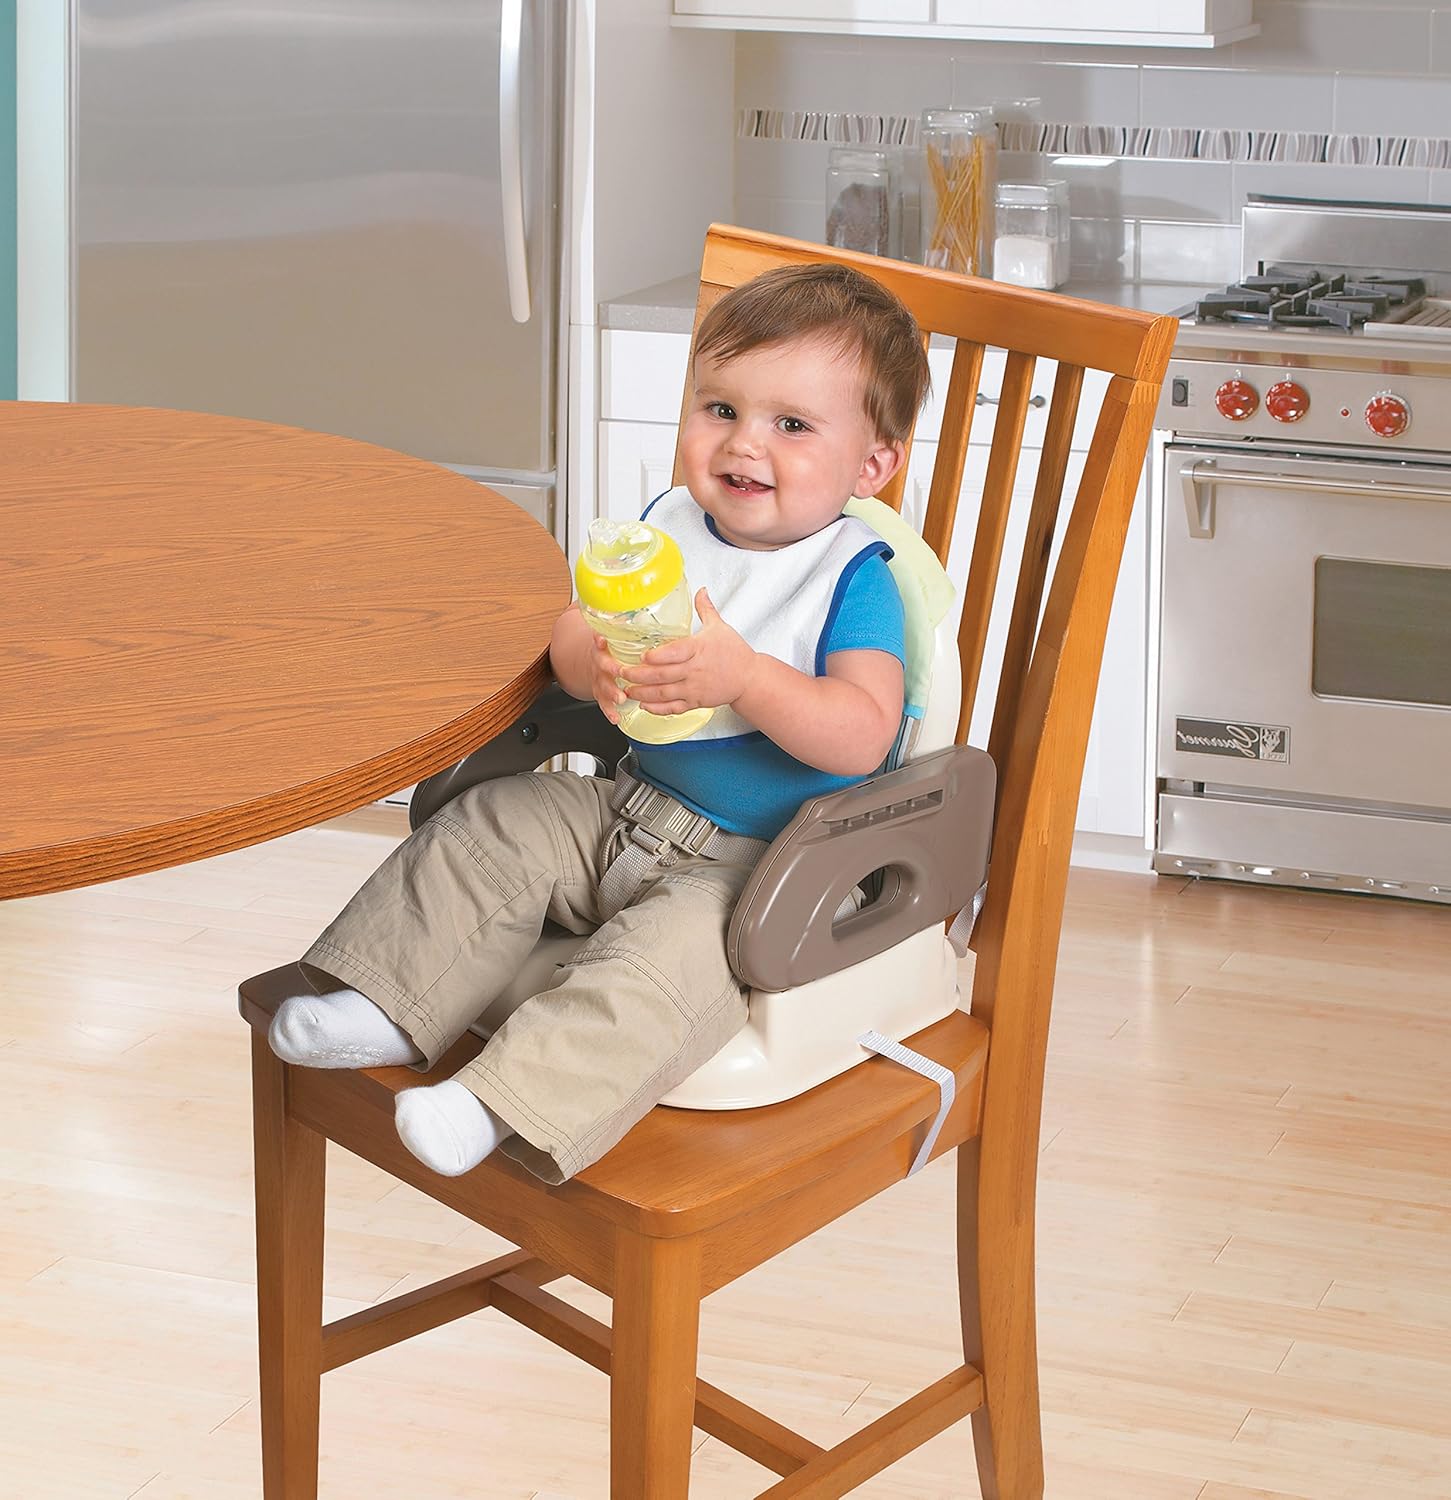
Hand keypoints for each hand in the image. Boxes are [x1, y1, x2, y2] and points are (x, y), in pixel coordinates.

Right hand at [587, 632, 627, 724]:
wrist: (590, 664)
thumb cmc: (609, 650)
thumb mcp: (613, 635)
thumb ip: (622, 625)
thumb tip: (648, 608)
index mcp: (602, 647)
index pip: (598, 640)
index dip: (599, 639)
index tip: (602, 639)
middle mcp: (599, 663)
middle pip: (603, 665)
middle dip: (611, 669)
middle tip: (621, 672)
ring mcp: (599, 680)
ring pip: (603, 686)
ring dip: (611, 693)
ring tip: (621, 698)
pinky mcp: (600, 694)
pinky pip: (603, 704)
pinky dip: (609, 711)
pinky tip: (616, 717)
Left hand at [622, 589, 755, 714]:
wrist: (750, 679)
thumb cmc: (735, 653)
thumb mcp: (720, 627)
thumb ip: (705, 609)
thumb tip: (700, 590)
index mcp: (699, 649)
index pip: (674, 653)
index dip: (657, 656)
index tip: (642, 655)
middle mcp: (694, 670)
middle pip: (662, 675)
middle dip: (638, 675)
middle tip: (621, 672)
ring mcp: (694, 688)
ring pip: (664, 693)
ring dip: (642, 693)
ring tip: (626, 689)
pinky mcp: (696, 702)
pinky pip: (673, 708)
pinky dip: (657, 708)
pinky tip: (644, 705)